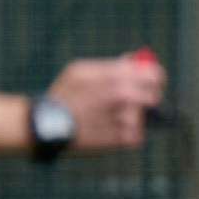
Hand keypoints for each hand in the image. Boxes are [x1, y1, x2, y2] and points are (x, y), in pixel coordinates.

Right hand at [47, 53, 166, 152]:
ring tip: (106, 120)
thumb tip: (133, 60)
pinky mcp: (123, 138)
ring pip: (142, 115)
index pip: (154, 74)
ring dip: (130, 117)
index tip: (150, 83)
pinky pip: (136, 134)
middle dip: (146, 98)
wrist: (44, 127)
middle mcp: (123, 95)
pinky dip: (124, 134)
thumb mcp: (79, 72)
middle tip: (132, 103)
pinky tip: (104, 132)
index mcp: (115, 76)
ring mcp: (125, 117)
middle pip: (153, 96)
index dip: (154, 78)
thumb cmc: (62, 96)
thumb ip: (110, 65)